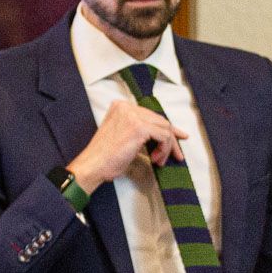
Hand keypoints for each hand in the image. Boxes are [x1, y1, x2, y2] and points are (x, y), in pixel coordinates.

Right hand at [69, 100, 189, 193]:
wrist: (93, 166)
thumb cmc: (105, 157)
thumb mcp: (124, 137)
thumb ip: (141, 131)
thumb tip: (163, 136)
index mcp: (121, 107)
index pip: (151, 115)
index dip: (167, 128)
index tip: (178, 137)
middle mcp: (127, 107)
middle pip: (160, 120)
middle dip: (171, 139)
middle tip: (176, 154)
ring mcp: (132, 116)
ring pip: (164, 127)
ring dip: (166, 147)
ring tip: (159, 160)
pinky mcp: (139, 128)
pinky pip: (163, 136)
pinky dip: (164, 149)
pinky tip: (156, 159)